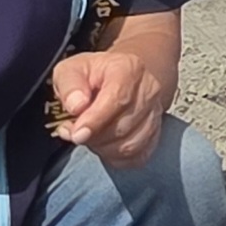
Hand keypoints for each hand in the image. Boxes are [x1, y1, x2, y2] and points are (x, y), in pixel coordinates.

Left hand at [49, 49, 169, 166]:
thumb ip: (69, 85)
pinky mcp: (155, 134)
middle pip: (123, 126)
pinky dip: (115, 157)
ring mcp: (155, 114)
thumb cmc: (92, 76)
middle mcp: (148, 90)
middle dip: (94, 137)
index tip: (77, 134)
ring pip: (131, 145)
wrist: (117, 79)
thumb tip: (76, 106)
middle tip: (75, 133)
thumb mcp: (70, 70)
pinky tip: (103, 145)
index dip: (95, 120)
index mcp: (129, 68)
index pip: (117, 98)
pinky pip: (136, 156)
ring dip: (103, 148)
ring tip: (89, 136)